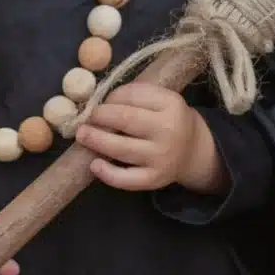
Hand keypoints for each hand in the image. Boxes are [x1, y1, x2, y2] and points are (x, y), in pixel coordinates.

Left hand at [76, 82, 225, 192]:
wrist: (193, 150)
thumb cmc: (169, 118)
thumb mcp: (161, 98)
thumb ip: (135, 94)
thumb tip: (101, 99)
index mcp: (171, 104)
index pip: (133, 96)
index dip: (110, 98)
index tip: (98, 101)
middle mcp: (168, 131)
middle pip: (126, 121)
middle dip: (100, 117)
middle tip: (83, 118)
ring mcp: (161, 158)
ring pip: (122, 149)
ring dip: (97, 141)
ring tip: (82, 135)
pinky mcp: (154, 180)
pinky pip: (127, 180)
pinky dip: (107, 173)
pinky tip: (94, 164)